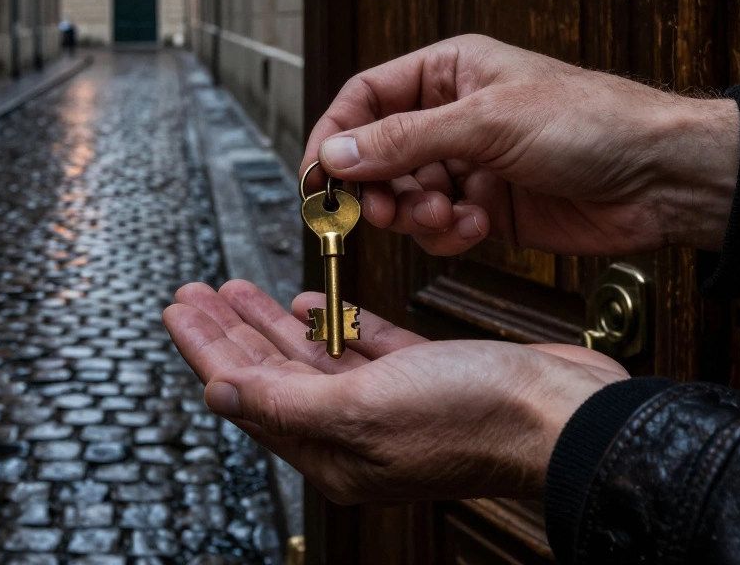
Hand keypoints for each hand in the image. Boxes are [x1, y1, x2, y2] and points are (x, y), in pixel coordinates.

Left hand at [162, 280, 627, 503]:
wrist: (564, 412)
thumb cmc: (475, 417)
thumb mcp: (364, 408)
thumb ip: (286, 400)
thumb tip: (217, 392)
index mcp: (333, 449)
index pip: (246, 392)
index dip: (206, 348)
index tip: (175, 308)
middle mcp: (357, 430)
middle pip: (271, 373)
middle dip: (228, 330)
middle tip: (195, 293)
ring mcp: (391, 403)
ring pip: (313, 357)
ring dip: (272, 323)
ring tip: (237, 290)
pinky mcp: (426, 376)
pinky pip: (364, 348)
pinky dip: (334, 325)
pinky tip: (311, 306)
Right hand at [303, 35, 739, 255]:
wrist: (661, 179)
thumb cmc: (595, 123)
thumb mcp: (487, 122)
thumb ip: (404, 140)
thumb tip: (337, 153)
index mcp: (450, 72)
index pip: (366, 99)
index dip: (337, 136)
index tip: (319, 177)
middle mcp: (455, 117)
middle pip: (379, 155)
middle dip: (378, 187)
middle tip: (381, 212)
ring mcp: (471, 166)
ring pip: (407, 197)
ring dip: (418, 215)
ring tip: (448, 217)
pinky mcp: (489, 210)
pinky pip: (441, 228)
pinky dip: (449, 235)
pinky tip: (478, 228)